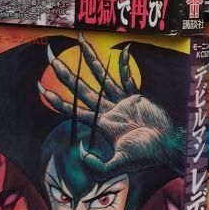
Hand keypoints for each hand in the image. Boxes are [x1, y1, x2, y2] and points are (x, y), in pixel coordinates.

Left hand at [39, 36, 182, 176]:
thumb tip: (82, 152)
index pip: (75, 110)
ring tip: (81, 43)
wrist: (166, 146)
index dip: (58, 102)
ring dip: (91, 60)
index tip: (42, 90)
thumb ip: (100, 166)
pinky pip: (128, 78)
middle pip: (82, 88)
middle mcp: (108, 110)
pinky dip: (126, 65)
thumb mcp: (121, 165)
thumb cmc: (146, 155)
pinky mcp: (136, 96)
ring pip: (103, 77)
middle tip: (52, 60)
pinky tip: (124, 51)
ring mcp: (122, 102)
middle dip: (66, 75)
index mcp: (102, 124)